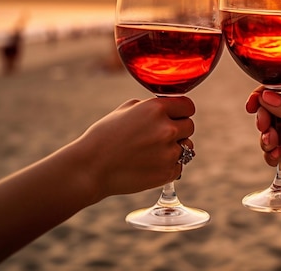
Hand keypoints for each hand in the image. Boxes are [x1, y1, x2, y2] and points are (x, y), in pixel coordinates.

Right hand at [74, 97, 195, 201]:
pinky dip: (169, 166)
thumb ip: (150, 106)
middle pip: (189, 126)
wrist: (91, 168)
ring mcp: (169, 152)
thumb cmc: (104, 136)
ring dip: (176, 148)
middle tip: (161, 136)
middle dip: (179, 129)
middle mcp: (166, 129)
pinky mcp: (167, 172)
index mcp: (156, 109)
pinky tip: (151, 164)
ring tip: (154, 151)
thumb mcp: (125, 110)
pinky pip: (179, 165)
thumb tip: (165, 108)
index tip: (176, 116)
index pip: (188, 106)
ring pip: (187, 146)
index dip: (181, 111)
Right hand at [246, 81, 280, 188]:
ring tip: (272, 146)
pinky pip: (277, 154)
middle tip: (265, 129)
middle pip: (271, 113)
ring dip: (266, 139)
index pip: (278, 91)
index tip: (252, 106)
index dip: (262, 97)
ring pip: (272, 134)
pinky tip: (275, 158)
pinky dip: (271, 156)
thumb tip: (266, 97)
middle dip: (264, 120)